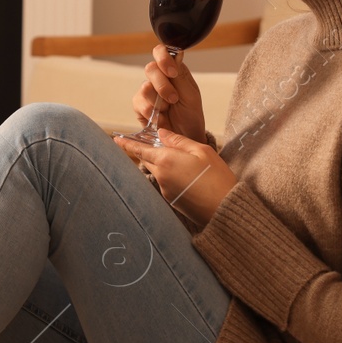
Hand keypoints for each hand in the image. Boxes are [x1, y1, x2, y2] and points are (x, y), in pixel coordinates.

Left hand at [113, 127, 235, 226]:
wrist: (225, 209)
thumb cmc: (217, 177)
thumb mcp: (201, 150)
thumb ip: (179, 141)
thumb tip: (162, 133)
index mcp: (165, 160)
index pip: (139, 149)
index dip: (127, 143)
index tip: (116, 139)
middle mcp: (160, 176)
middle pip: (147, 160)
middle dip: (148, 151)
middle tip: (155, 144)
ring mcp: (165, 190)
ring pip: (157, 171)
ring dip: (162, 164)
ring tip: (181, 161)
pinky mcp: (172, 200)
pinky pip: (165, 183)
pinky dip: (170, 175)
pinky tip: (188, 175)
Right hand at [133, 43, 206, 141]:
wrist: (184, 137)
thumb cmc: (190, 115)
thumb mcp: (191, 95)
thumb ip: (181, 76)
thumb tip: (176, 55)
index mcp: (172, 70)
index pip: (161, 52)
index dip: (163, 58)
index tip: (172, 72)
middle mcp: (158, 78)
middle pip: (150, 68)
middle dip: (163, 86)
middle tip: (173, 99)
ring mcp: (146, 91)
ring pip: (145, 87)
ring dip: (159, 102)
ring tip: (168, 110)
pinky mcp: (139, 105)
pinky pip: (139, 103)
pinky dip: (152, 112)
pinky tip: (160, 118)